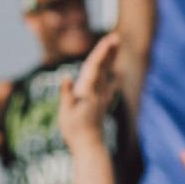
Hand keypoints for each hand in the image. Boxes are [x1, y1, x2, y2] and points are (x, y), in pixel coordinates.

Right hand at [55, 32, 120, 151]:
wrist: (89, 146)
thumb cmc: (74, 131)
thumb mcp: (65, 114)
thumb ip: (66, 95)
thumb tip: (66, 77)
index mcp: (87, 91)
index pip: (94, 67)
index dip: (101, 52)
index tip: (108, 39)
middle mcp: (97, 92)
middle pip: (103, 67)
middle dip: (109, 52)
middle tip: (116, 37)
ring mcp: (101, 98)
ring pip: (107, 75)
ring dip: (111, 60)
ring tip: (116, 46)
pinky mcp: (101, 105)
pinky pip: (109, 88)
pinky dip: (114, 79)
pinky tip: (119, 73)